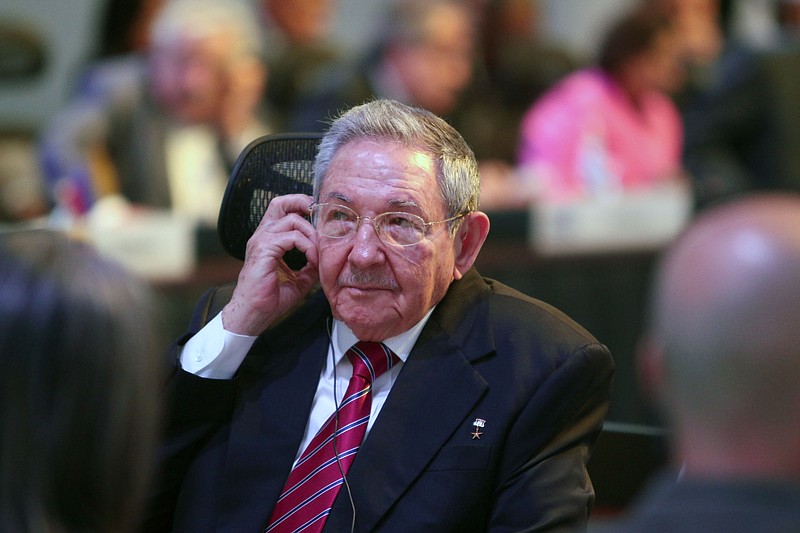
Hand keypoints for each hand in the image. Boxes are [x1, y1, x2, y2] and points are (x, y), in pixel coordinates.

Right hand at [221, 194, 319, 334]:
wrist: (253, 314)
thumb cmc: (269, 299)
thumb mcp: (298, 280)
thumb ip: (310, 267)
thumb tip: (325, 260)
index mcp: (268, 239)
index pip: (283, 210)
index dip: (302, 208)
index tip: (320, 221)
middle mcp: (262, 236)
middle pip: (281, 203)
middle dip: (303, 204)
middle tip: (320, 218)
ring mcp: (261, 241)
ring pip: (292, 220)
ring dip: (311, 234)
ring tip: (318, 252)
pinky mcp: (263, 250)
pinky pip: (291, 237)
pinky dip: (307, 246)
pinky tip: (312, 259)